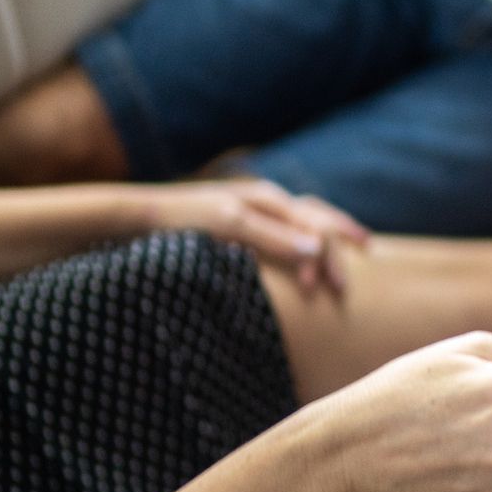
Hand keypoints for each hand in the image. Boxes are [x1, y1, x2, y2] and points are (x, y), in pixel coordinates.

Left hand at [149, 179, 368, 295]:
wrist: (135, 216)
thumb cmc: (182, 222)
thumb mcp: (229, 227)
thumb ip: (274, 238)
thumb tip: (319, 250)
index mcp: (269, 199)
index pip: (317, 227)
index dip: (330, 259)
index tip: (331, 292)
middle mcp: (265, 200)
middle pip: (318, 219)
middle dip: (341, 246)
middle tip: (355, 275)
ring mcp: (252, 209)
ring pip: (303, 220)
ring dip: (327, 239)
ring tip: (348, 255)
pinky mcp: (237, 222)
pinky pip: (282, 229)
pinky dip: (302, 241)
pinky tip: (302, 257)